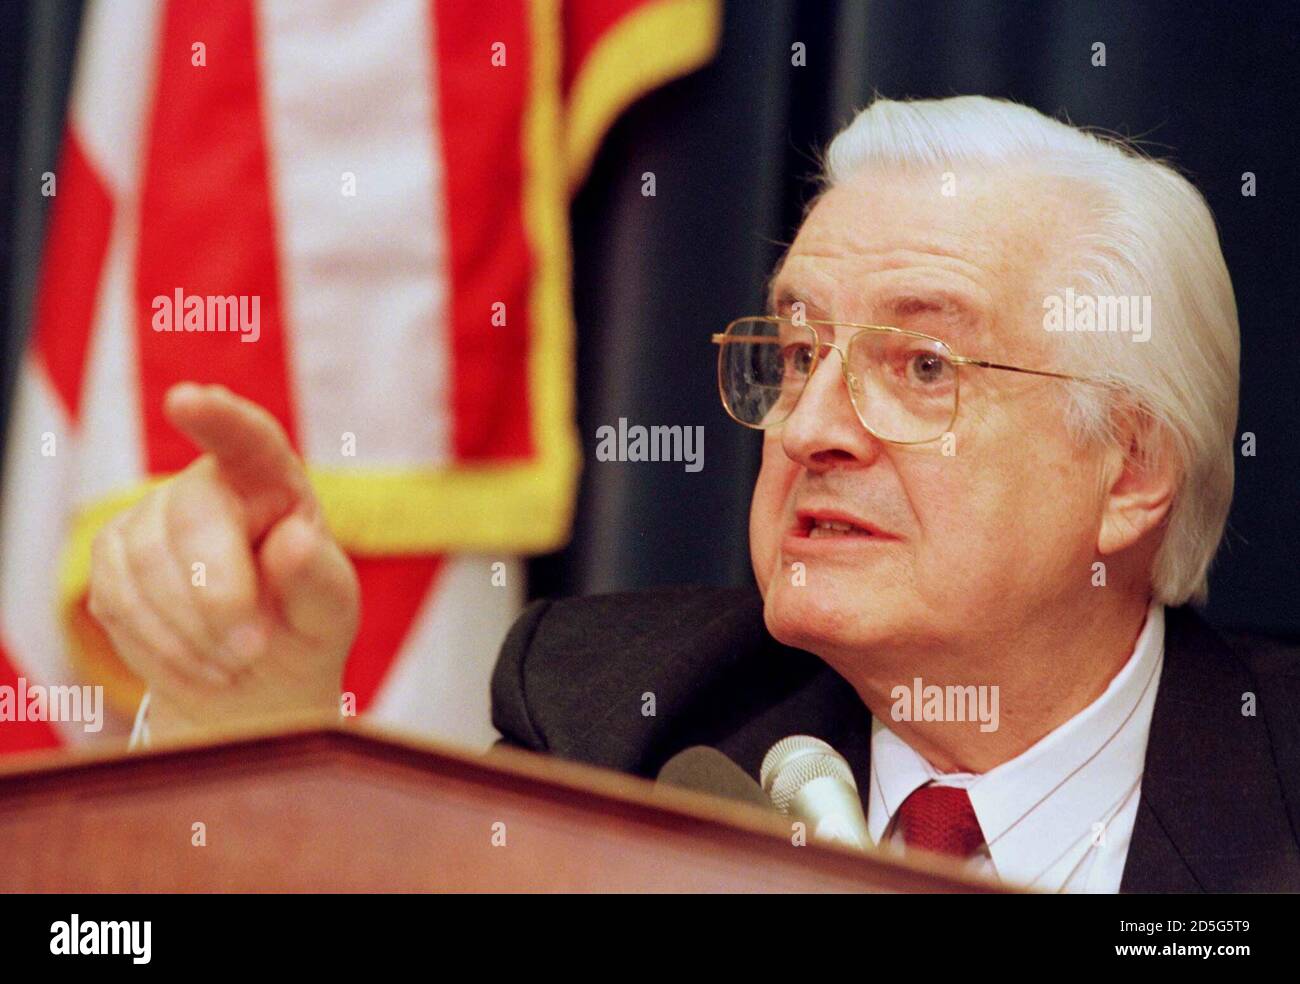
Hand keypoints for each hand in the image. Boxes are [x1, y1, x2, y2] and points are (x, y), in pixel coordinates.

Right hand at [88, 383, 358, 737]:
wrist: (250, 672)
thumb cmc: (303, 625)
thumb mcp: (330, 611)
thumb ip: (318, 580)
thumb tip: (294, 541)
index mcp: (273, 479)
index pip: (248, 437)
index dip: (218, 418)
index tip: (189, 399)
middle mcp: (208, 483)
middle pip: (192, 520)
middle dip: (218, 598)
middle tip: (250, 652)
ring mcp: (152, 514)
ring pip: (146, 566)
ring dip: (192, 633)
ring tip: (234, 660)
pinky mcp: (111, 554)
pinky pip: (118, 598)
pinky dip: (160, 645)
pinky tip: (197, 659)